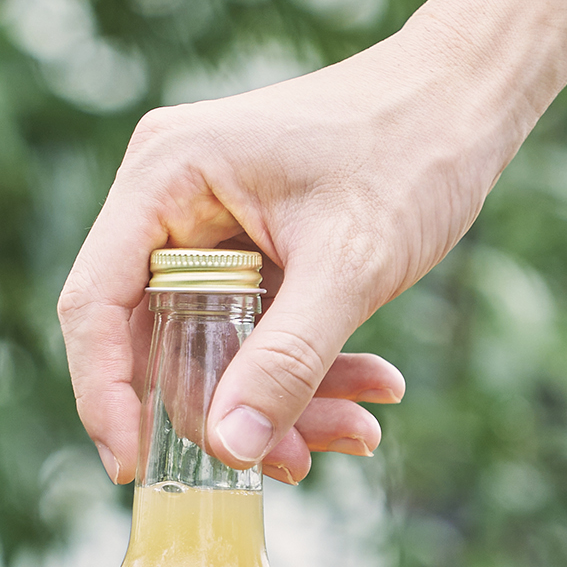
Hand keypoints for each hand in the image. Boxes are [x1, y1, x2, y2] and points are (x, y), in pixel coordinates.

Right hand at [57, 16, 526, 483]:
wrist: (469, 99)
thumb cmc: (411, 149)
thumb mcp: (348, 266)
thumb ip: (286, 361)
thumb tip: (229, 449)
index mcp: (166, 177)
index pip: (97, 304)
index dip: (105, 394)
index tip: (132, 467)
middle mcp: (171, 201)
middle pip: (159, 341)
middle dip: (227, 412)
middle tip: (294, 461)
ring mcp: (210, 228)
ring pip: (215, 351)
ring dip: (284, 404)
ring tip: (360, 431)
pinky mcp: (252, 253)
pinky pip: (257, 336)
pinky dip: (310, 374)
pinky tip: (373, 390)